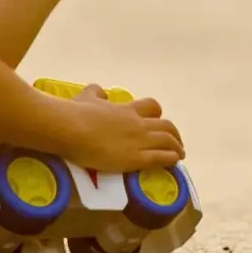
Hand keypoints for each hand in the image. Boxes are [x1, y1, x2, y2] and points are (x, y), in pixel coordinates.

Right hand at [65, 84, 184, 171]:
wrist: (71, 128)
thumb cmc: (76, 112)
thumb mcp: (87, 96)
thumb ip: (95, 93)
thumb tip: (99, 90)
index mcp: (126, 109)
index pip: (151, 107)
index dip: (158, 114)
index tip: (159, 121)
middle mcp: (137, 123)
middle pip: (166, 125)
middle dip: (174, 134)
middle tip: (175, 142)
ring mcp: (138, 140)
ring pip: (167, 141)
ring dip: (177, 147)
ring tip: (180, 154)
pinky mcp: (135, 158)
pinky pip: (160, 157)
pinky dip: (170, 159)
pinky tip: (175, 162)